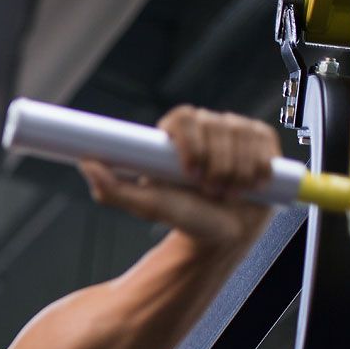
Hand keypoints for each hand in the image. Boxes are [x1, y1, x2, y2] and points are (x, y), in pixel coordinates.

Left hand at [78, 106, 281, 252]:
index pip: (183, 117)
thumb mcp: (145, 205)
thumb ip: (112, 189)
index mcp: (176, 133)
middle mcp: (206, 124)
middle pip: (215, 126)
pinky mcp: (260, 138)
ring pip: (240, 138)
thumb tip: (86, 164)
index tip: (190, 171)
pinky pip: (263, 144)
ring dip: (234, 172)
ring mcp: (235, 129)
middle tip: (208, 191)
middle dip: (214, 165)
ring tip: (224, 192)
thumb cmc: (181, 215)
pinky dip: (257, 170)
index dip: (190, 141)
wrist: (220, 231)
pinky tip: (248, 185)